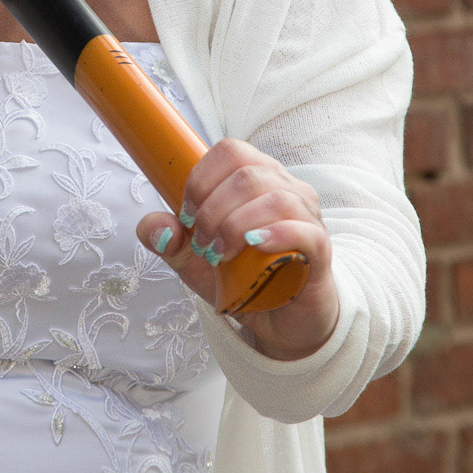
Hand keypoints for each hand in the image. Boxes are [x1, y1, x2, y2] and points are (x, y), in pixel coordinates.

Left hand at [135, 137, 339, 359]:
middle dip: (212, 210)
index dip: (201, 178)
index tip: (186, 214)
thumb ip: (170, 241)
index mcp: (257, 179)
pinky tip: (254, 247)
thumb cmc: (243, 278)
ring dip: (235, 226)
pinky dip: (274, 235)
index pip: (231, 151)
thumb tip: (153, 226)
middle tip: (202, 244)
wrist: (281, 321)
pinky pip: (303, 229)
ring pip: (274, 198)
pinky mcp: (320, 249)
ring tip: (220, 255)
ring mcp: (307, 217)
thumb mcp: (194, 261)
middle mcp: (286, 189)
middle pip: (247, 174)